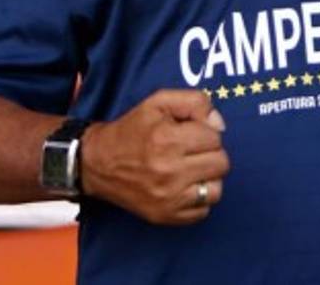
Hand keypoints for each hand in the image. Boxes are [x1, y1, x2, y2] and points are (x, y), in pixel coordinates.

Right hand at [80, 89, 228, 224]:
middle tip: (192, 152)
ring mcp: (168, 198)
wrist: (98, 164)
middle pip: (220, 163)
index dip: (205, 133)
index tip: (191, 134)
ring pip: (216, 190)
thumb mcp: (159, 102)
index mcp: (168, 140)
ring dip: (208, 178)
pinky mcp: (165, 216)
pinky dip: (198, 199)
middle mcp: (169, 171)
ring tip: (192, 170)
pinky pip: (203, 211)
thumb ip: (195, 102)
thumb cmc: (132, 130)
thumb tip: (219, 125)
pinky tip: (185, 187)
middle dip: (210, 153)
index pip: (215, 138)